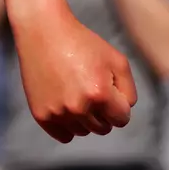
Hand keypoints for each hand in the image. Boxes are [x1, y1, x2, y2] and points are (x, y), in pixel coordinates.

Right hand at [13, 10, 138, 141]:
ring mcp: (57, 113)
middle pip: (103, 128)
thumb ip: (128, 91)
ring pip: (84, 132)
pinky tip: (67, 105)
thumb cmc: (84, 45)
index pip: (122, 119)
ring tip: (78, 92)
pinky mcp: (41, 115)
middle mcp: (78, 108)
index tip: (112, 91)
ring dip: (86, 118)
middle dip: (104, 113)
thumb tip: (124, 112)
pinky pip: (64, 136)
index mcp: (100, 95)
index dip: (120, 105)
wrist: (45, 33)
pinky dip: (69, 125)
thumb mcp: (117, 61)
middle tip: (94, 89)